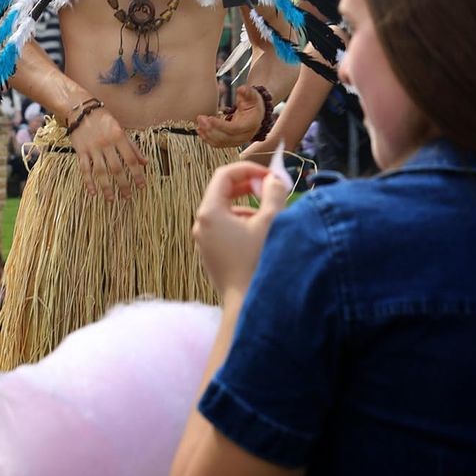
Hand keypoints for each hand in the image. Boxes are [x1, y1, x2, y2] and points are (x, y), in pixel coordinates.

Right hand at [69, 107, 146, 200]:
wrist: (80, 109)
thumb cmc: (103, 119)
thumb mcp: (121, 129)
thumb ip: (133, 147)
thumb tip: (145, 162)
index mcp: (119, 136)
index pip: (131, 159)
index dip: (137, 174)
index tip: (142, 186)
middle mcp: (106, 143)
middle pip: (116, 168)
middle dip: (123, 184)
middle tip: (127, 197)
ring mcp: (93, 148)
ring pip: (100, 171)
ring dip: (106, 187)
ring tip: (111, 200)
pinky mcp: (80, 151)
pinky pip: (85, 169)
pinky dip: (88, 181)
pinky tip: (93, 192)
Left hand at [192, 156, 291, 296]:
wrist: (247, 305)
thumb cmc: (258, 263)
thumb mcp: (270, 222)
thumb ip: (273, 193)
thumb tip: (273, 178)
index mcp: (209, 212)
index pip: (224, 175)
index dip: (249, 169)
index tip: (270, 176)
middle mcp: (201, 225)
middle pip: (223, 192)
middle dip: (249, 187)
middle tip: (272, 190)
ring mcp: (204, 241)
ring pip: (227, 212)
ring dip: (250, 208)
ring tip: (271, 219)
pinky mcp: (212, 255)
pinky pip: (226, 230)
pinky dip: (243, 225)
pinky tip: (262, 238)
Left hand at [196, 85, 265, 148]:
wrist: (256, 114)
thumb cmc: (253, 104)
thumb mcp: (252, 96)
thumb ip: (247, 92)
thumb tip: (242, 89)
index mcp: (250, 125)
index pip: (234, 129)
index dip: (220, 125)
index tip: (209, 118)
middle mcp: (244, 136)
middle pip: (225, 138)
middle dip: (211, 129)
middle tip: (200, 118)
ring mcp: (237, 141)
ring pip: (220, 143)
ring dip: (207, 134)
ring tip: (198, 123)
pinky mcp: (231, 143)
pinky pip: (218, 144)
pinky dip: (208, 139)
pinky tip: (200, 130)